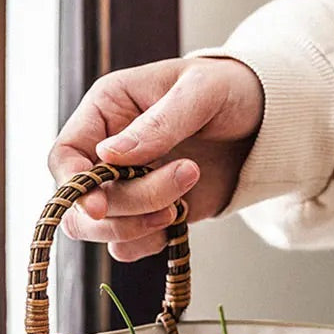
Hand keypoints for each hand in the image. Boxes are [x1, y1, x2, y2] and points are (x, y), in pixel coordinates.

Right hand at [48, 56, 264, 259]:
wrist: (269, 120)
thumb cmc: (231, 88)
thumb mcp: (201, 91)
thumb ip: (157, 123)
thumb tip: (108, 156)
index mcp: (106, 110)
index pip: (64, 156)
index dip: (73, 186)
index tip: (98, 206)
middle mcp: (107, 151)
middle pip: (81, 203)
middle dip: (125, 208)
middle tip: (180, 185)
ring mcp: (127, 185)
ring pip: (103, 229)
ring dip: (140, 227)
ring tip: (185, 199)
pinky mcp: (151, 211)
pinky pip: (130, 245)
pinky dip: (151, 242)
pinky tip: (182, 217)